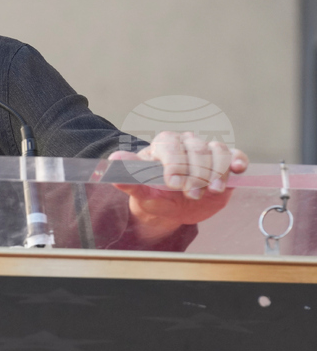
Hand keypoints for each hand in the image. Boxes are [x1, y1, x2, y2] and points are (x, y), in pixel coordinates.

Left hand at [108, 131, 248, 243]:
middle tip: (191, 194)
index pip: (171, 146)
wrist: (173, 208)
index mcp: (163, 144)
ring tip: (210, 190)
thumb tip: (113, 160)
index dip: (174, 164)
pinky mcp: (225, 162)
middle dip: (196, 173)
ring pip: (217, 151)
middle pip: (197, 150)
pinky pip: (235, 154)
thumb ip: (128, 177)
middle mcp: (186, 142)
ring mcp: (207, 150)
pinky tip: (238, 169)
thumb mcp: (141, 191)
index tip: (173, 183)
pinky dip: (238, 160)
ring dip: (216, 172)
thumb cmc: (155, 195)